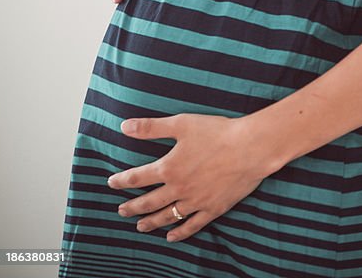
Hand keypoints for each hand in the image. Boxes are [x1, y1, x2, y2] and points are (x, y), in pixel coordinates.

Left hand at [108, 114, 271, 241]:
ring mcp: (196, 202)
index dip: (123, 180)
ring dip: (151, 222)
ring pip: (168, 216)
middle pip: (149, 202)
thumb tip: (125, 126)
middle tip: (121, 211)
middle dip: (132, 207)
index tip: (112, 183)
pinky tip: (171, 237)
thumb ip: (152, 127)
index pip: (139, 177)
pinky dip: (180, 233)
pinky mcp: (213, 209)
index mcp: (169, 168)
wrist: (249, 148)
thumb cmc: (217, 132)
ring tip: (140, 227)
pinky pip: (192, 225)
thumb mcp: (181, 124)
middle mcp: (179, 188)